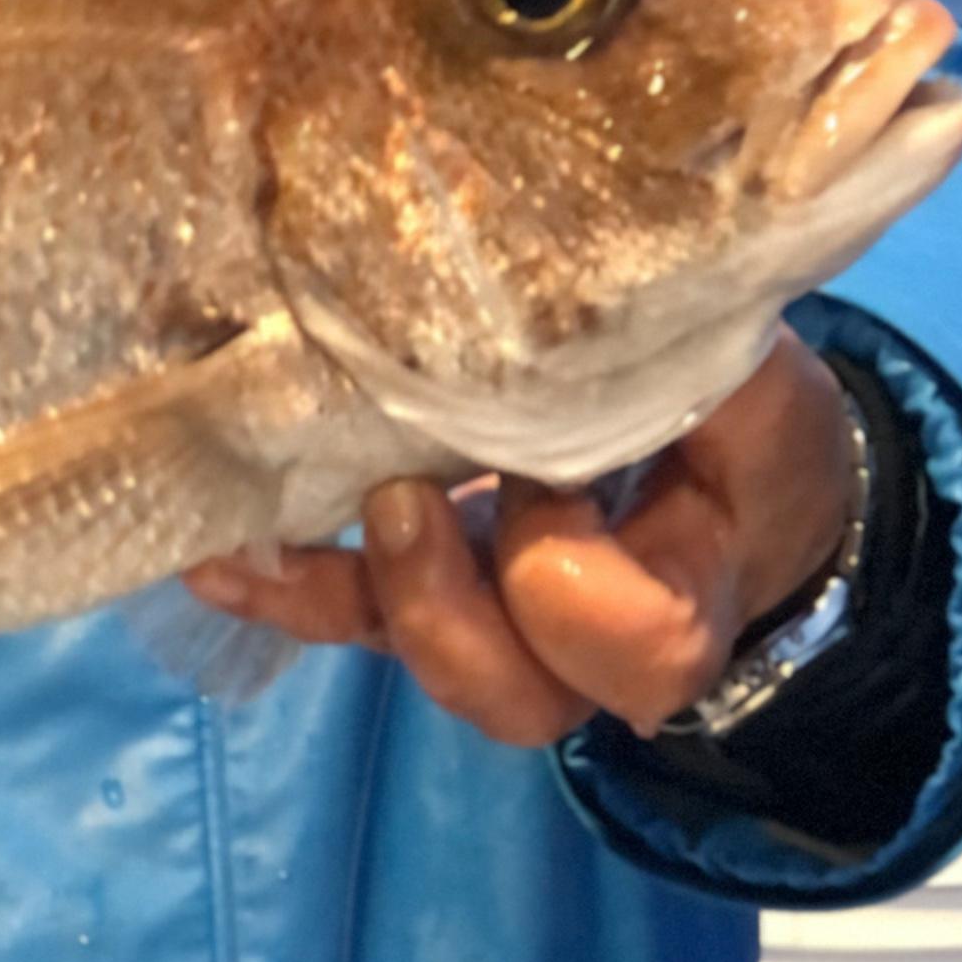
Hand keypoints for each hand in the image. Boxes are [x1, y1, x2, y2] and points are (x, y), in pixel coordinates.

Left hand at [184, 330, 858, 747]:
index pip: (638, 639)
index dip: (570, 563)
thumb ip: (706, 362)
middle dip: (443, 597)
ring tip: (270, 524)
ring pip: (421, 666)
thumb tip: (636, 272)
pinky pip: (342, 621)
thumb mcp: (755, 393)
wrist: (735, 501)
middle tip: (403, 492)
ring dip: (346, 595)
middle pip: (514, 689)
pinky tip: (206, 555)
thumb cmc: (745, 440)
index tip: (552, 463)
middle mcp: (585, 656)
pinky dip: (277, 588)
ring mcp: (493, 633)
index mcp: (687, 603)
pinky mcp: (420, 605)